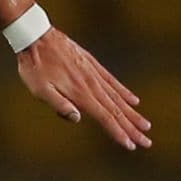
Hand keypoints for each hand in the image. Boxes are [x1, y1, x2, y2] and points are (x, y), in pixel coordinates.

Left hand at [16, 28, 151, 150]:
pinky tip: (133, 100)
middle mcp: (91, 84)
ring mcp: (93, 73)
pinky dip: (124, 91)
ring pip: (117, 97)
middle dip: (132, 128)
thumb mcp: (38, 88)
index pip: (105, 117)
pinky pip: (112, 80)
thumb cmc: (34, 65)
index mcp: (79, 93)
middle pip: (116, 110)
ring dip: (132, 113)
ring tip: (146, 125)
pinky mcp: (91, 63)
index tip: (132, 145)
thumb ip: (59, 104)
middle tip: (147, 142)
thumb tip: (77, 119)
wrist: (36, 35)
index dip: (118, 133)